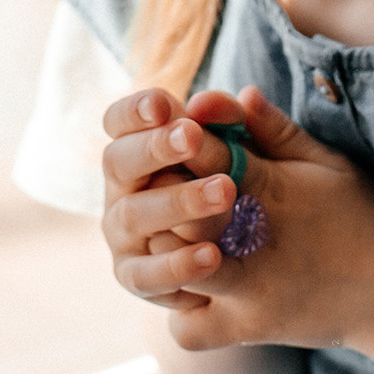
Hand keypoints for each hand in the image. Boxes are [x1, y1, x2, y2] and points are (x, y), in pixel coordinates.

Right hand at [99, 87, 244, 310]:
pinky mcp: (136, 276)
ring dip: (176, 202)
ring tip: (225, 192)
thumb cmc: (245, 186)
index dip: (134, 110)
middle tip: (194, 138)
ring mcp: (123, 233)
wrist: (252, 255)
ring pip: (134, 215)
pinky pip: (147, 274)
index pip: (119, 121)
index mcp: (138, 148)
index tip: (164, 104)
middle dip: (155, 147)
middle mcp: (121, 188)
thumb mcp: (255, 151)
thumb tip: (247, 97)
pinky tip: (214, 255)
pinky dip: (178, 265)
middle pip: (118, 161)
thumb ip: (246, 128)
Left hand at [165, 88, 373, 354]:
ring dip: (163, 248)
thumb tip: (240, 90)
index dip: (180, 143)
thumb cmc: (362, 218)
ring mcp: (248, 287)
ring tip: (162, 236)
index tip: (169, 138)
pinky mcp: (247, 329)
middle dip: (163, 195)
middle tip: (152, 188)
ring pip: (176, 264)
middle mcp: (254, 237)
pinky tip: (188, 294)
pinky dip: (180, 312)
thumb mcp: (327, 163)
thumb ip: (277, 130)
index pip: (208, 153)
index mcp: (272, 187)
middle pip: (181, 208)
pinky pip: (187, 328)